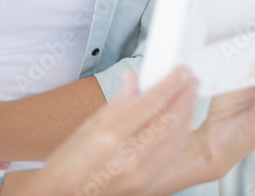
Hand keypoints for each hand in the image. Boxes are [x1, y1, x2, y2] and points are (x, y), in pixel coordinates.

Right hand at [9, 67, 197, 195]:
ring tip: (191, 97)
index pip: (150, 103)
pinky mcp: (146, 187)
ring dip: (187, 115)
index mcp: (109, 136)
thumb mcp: (87, 126)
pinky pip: (171, 158)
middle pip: (168, 120)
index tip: (180, 71)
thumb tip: (133, 80)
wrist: (63, 195)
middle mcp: (128, 157)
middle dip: (184, 96)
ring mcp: (140, 175)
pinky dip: (180, 137)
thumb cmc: (69, 164)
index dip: (170, 84)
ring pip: (175, 140)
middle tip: (191, 80)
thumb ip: (117, 102)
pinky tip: (183, 124)